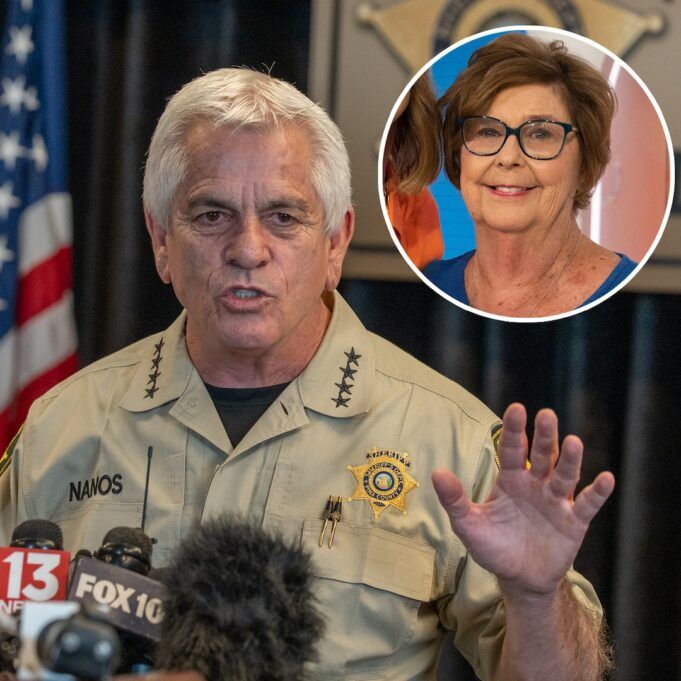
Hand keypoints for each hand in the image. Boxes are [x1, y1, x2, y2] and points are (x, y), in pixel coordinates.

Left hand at [432, 403, 614, 596]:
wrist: (518, 579)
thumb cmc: (493, 546)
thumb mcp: (469, 525)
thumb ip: (454, 500)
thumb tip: (436, 473)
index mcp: (510, 479)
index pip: (512, 450)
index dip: (514, 430)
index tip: (516, 408)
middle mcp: (535, 484)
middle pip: (542, 455)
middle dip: (544, 436)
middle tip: (547, 415)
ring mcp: (556, 501)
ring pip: (565, 475)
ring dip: (570, 460)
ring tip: (573, 442)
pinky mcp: (574, 522)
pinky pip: (588, 504)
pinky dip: (597, 493)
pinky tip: (606, 478)